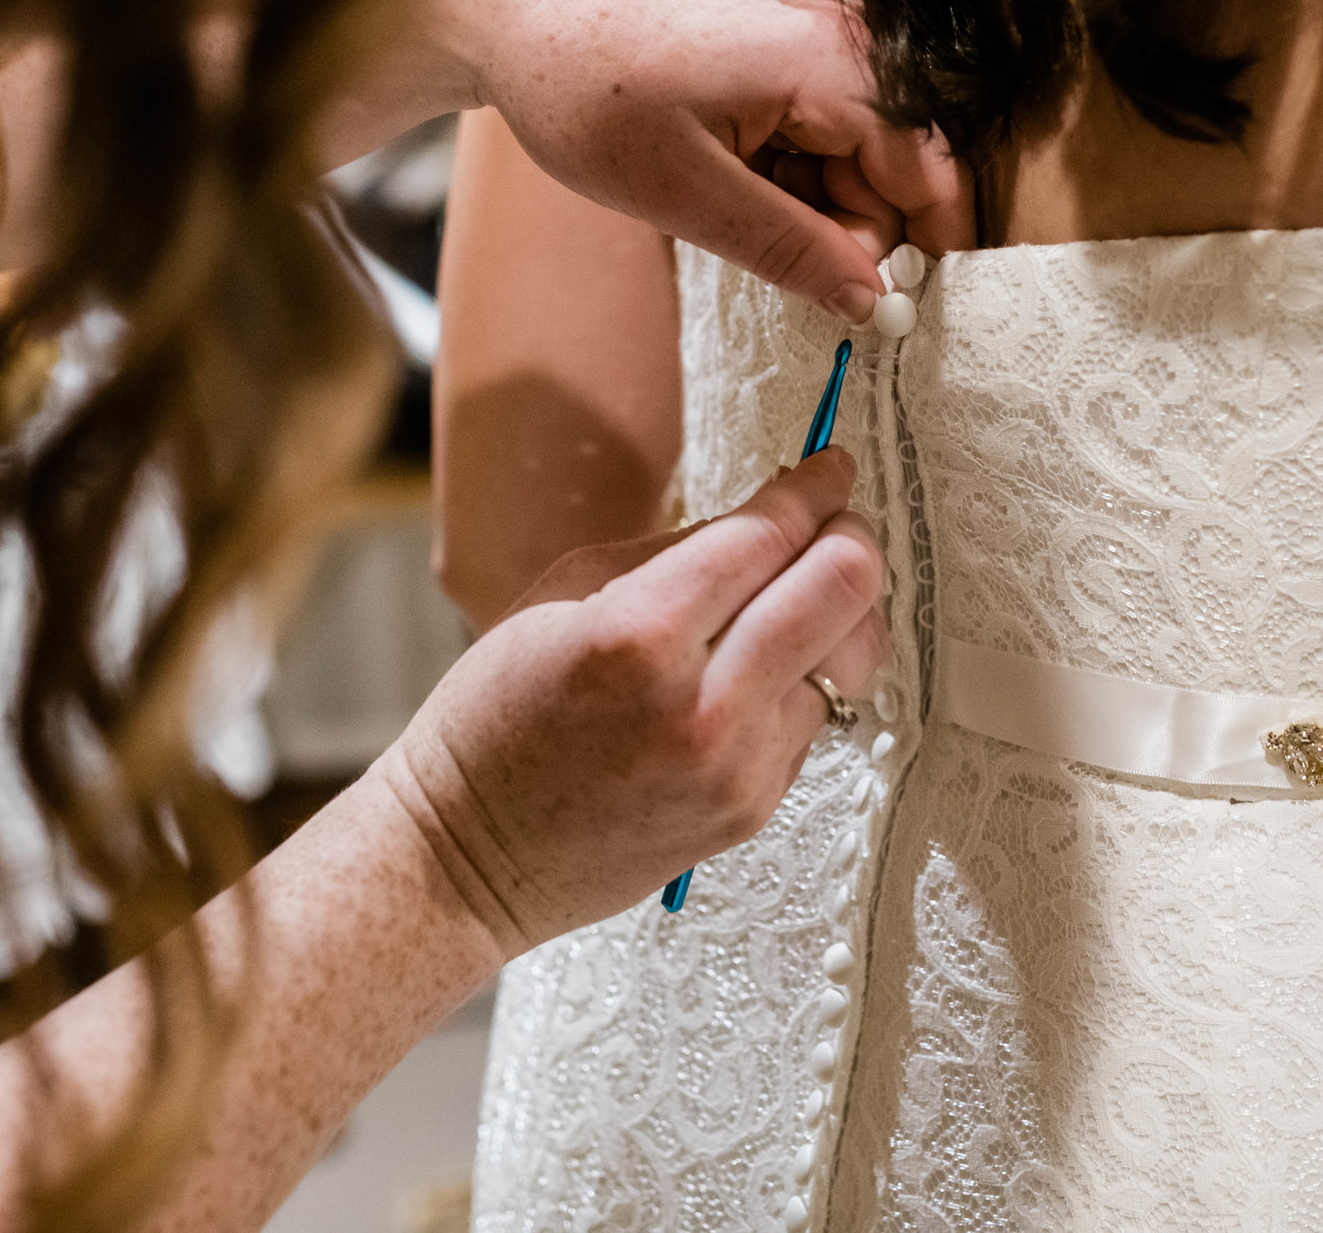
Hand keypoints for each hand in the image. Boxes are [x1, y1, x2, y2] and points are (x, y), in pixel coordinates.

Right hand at [375, 449, 884, 955]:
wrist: (470, 857)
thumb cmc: (498, 711)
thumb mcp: (564, 593)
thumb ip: (678, 548)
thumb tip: (772, 513)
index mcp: (641, 631)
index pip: (770, 534)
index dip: (815, 487)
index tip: (831, 465)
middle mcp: (704, 704)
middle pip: (844, 586)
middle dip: (849, 536)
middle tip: (833, 522)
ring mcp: (738, 766)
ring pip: (852, 655)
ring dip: (838, 613)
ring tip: (802, 597)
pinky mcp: (753, 809)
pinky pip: (817, 716)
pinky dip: (803, 679)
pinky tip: (757, 670)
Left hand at [437, 0, 971, 319]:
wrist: (512, 8)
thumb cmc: (586, 87)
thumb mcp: (687, 193)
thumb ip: (791, 250)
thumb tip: (870, 303)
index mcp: (833, 63)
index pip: (929, 174)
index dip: (917, 252)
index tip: (888, 317)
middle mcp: (843, 38)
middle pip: (896, 168)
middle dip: (848, 231)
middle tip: (767, 257)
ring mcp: (816, 36)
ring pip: (855, 155)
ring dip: (808, 204)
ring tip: (722, 202)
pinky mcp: (787, 45)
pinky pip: (818, 129)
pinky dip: (785, 172)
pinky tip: (723, 176)